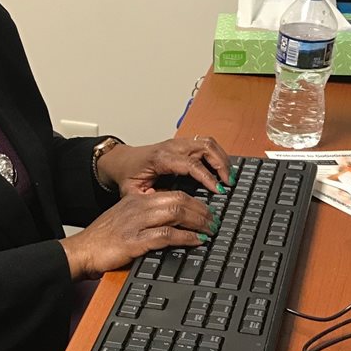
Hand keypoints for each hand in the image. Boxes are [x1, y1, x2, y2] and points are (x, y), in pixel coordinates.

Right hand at [59, 190, 215, 279]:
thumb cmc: (102, 239)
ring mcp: (136, 223)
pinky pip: (166, 235)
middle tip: (215, 221)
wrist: (81, 251)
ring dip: (198, 222)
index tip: (209, 211)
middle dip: (203, 211)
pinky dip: (185, 238)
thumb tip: (174, 223)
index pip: (174, 193)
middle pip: (179, 200)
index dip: (196, 201)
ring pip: (176, 213)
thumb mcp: (126, 220)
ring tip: (210, 230)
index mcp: (137, 199)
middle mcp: (138, 206)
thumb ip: (147, 217)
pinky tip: (196, 242)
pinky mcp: (134, 241)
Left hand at [96, 133, 232, 197]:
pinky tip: (220, 169)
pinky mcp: (182, 143)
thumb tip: (169, 208)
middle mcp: (172, 146)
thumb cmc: (128, 176)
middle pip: (204, 147)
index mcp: (160, 158)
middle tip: (228, 183)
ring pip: (208, 142)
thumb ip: (151, 200)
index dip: (207, 177)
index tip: (218, 190)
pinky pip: (205, 143)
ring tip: (228, 177)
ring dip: (221, 158)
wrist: (121, 161)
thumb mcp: (133, 193)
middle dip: (220, 165)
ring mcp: (178, 142)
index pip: (191, 164)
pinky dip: (217, 154)